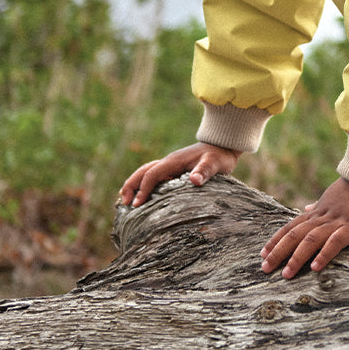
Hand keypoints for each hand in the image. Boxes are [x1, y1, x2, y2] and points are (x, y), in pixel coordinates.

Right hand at [119, 142, 240, 206]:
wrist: (224, 145)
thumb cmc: (219, 156)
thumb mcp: (215, 163)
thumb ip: (205, 171)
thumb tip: (194, 180)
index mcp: (175, 161)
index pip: (153, 174)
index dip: (144, 188)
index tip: (137, 204)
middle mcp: (170, 162)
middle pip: (144, 171)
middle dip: (132, 185)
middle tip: (124, 203)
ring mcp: (171, 165)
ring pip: (147, 172)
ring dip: (135, 183)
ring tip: (125, 200)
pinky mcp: (175, 169)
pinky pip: (154, 175)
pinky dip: (144, 183)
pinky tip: (142, 194)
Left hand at [261, 177, 348, 276]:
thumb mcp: (333, 195)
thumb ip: (319, 205)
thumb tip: (305, 209)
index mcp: (319, 211)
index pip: (292, 226)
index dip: (276, 240)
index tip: (262, 254)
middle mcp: (324, 216)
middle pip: (296, 234)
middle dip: (279, 251)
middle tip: (264, 268)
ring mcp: (338, 221)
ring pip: (311, 239)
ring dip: (296, 257)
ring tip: (286, 274)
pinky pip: (336, 241)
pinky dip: (324, 254)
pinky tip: (315, 267)